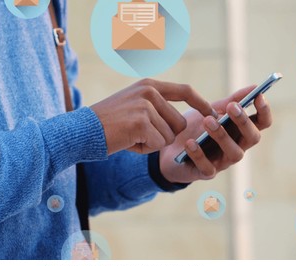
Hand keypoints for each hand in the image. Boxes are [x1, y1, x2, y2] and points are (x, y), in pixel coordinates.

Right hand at [91, 79, 215, 154]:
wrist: (83, 131)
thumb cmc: (108, 123)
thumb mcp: (134, 105)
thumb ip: (156, 107)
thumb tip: (183, 123)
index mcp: (149, 85)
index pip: (185, 91)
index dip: (200, 103)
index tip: (212, 113)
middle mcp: (149, 91)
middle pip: (179, 123)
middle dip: (164, 136)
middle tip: (139, 135)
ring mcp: (145, 106)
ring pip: (168, 136)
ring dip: (152, 144)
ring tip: (130, 136)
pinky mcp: (141, 122)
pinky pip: (157, 144)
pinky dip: (143, 150)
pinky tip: (128, 142)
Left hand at [159, 86, 272, 182]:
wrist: (169, 149)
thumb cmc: (194, 129)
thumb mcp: (210, 111)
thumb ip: (230, 101)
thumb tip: (254, 87)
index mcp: (240, 132)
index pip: (261, 124)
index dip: (264, 111)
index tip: (258, 96)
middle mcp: (236, 148)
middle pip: (252, 138)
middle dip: (244, 122)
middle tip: (232, 107)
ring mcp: (222, 162)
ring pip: (234, 153)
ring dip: (222, 136)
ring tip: (208, 121)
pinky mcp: (205, 173)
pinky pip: (207, 167)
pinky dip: (198, 154)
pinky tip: (190, 142)